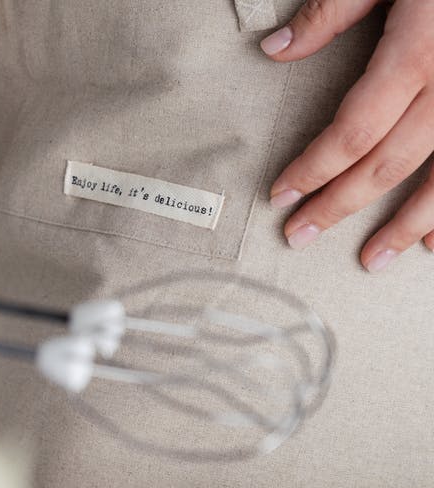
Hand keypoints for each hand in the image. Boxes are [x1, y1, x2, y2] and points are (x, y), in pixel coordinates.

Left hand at [260, 0, 433, 272]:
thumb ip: (331, 12)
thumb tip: (274, 50)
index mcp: (417, 52)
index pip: (353, 129)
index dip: (313, 168)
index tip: (280, 194)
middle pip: (389, 162)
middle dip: (340, 205)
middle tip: (299, 235)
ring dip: (407, 225)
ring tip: (374, 259)